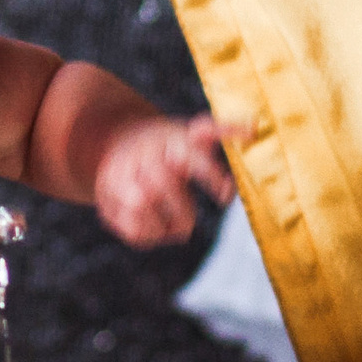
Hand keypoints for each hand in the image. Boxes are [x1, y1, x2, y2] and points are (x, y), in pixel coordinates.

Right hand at [95, 115, 236, 247]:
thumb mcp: (192, 132)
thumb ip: (222, 130)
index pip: (192, 156)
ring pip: (141, 204)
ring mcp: (121, 174)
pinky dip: (147, 234)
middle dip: (182, 211)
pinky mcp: (106, 196)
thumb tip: (255, 127)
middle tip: (189, 222)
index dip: (211, 177)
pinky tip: (155, 228)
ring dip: (163, 223)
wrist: (114, 140)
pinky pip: (128, 223)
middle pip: (165, 185)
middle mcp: (144, 154)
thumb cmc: (167, 143)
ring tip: (174, 226)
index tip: (226, 196)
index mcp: (170, 139)